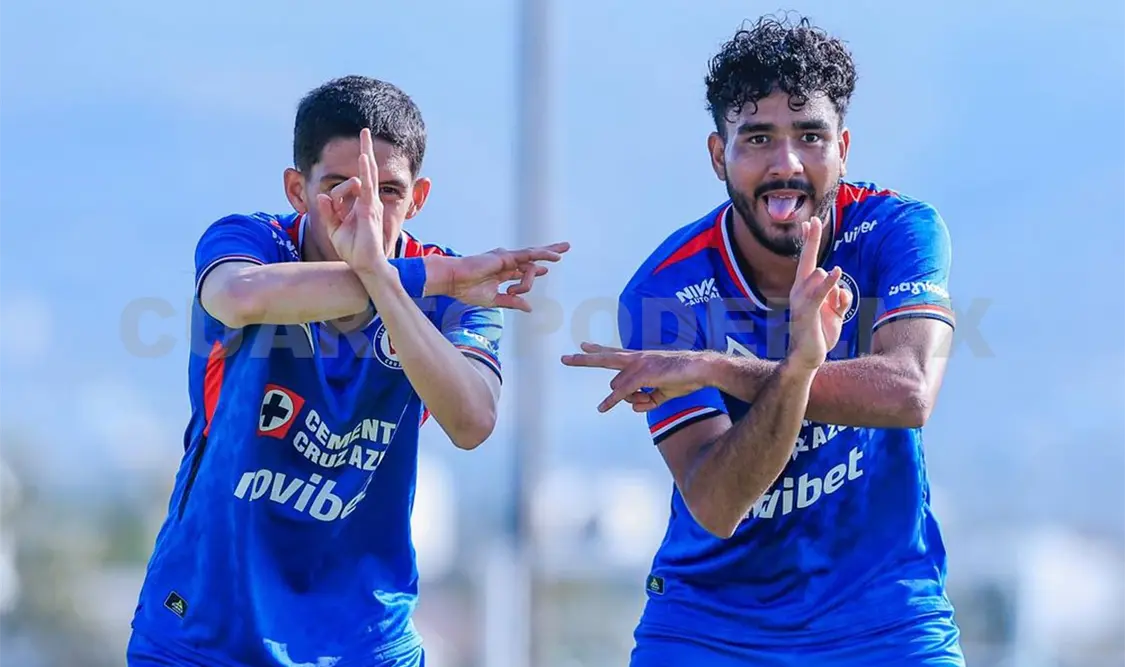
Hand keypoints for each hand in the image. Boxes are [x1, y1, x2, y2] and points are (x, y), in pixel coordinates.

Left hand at [315, 128, 386, 270]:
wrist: (365, 266)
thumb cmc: (353, 251)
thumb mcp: (334, 229)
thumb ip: (329, 212)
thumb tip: (322, 195)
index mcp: (361, 205)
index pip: (354, 183)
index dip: (346, 179)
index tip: (344, 173)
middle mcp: (369, 201)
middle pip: (368, 171)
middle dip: (366, 150)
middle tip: (365, 130)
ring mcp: (371, 204)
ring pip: (369, 174)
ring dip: (366, 153)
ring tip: (365, 134)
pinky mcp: (370, 209)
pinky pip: (368, 186)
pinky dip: (366, 171)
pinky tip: (364, 157)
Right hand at [430, 243, 569, 310]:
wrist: (453, 281)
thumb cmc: (466, 290)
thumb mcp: (494, 300)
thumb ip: (512, 302)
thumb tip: (529, 308)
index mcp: (501, 272)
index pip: (523, 270)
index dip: (535, 270)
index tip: (545, 270)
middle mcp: (505, 262)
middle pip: (532, 257)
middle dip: (548, 253)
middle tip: (564, 248)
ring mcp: (506, 258)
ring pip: (532, 260)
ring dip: (542, 265)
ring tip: (559, 257)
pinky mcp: (507, 256)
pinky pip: (529, 256)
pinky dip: (542, 256)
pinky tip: (555, 256)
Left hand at [561, 342, 714, 412]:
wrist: (702, 370)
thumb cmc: (685, 378)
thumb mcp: (663, 393)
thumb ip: (647, 400)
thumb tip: (634, 407)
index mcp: (640, 359)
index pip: (614, 353)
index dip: (598, 350)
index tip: (583, 345)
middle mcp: (636, 358)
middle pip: (604, 358)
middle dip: (583, 359)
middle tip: (564, 359)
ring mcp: (638, 364)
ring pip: (618, 387)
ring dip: (631, 399)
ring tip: (650, 398)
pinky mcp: (642, 373)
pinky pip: (622, 392)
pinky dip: (611, 401)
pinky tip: (602, 408)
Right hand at [787, 217, 852, 369]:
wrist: (808, 356)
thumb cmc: (820, 333)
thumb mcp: (834, 311)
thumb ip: (839, 296)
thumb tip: (841, 289)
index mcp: (804, 289)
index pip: (807, 260)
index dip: (810, 241)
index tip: (810, 222)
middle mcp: (799, 290)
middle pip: (809, 260)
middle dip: (812, 239)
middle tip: (815, 221)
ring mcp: (801, 300)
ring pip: (822, 277)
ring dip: (834, 291)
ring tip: (833, 309)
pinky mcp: (808, 311)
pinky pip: (821, 292)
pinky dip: (829, 283)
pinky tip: (838, 272)